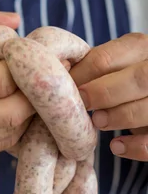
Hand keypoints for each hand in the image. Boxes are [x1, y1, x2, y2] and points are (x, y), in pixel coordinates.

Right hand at [0, 0, 33, 165]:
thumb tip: (16, 21)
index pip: (4, 79)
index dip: (22, 65)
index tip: (22, 54)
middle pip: (16, 110)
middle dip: (33, 90)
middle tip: (33, 73)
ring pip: (13, 130)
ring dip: (25, 109)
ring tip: (20, 88)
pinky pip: (0, 144)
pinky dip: (10, 124)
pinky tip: (2, 106)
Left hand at [70, 33, 147, 160]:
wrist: (146, 93)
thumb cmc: (123, 79)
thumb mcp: (114, 63)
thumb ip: (92, 66)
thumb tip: (54, 71)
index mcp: (140, 47)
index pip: (105, 58)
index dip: (78, 77)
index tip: (60, 91)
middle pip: (138, 78)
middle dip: (103, 93)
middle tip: (82, 106)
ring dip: (119, 117)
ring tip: (98, 123)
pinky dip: (136, 147)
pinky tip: (116, 147)